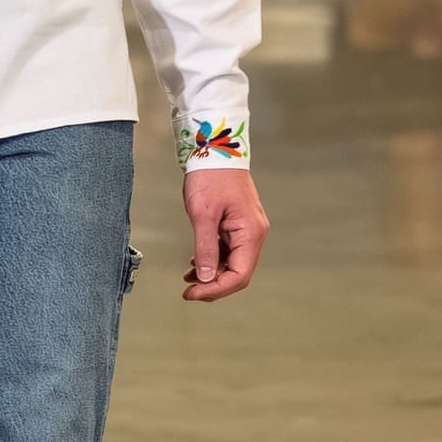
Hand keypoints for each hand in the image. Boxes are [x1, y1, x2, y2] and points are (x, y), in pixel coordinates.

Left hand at [183, 168, 269, 303]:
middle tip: (188, 291)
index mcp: (250, 233)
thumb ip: (205, 248)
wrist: (215, 148)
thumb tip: (205, 278)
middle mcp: (253, 234)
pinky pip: (228, 251)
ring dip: (212, 274)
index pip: (240, 275)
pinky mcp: (237, 225)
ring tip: (188, 279)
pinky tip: (195, 264)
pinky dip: (213, 260)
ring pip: (233, 263)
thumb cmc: (210, 176)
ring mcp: (247, 229)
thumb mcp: (202, 214)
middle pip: (238, 272)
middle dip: (214, 285)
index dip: (216, 289)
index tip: (193, 294)